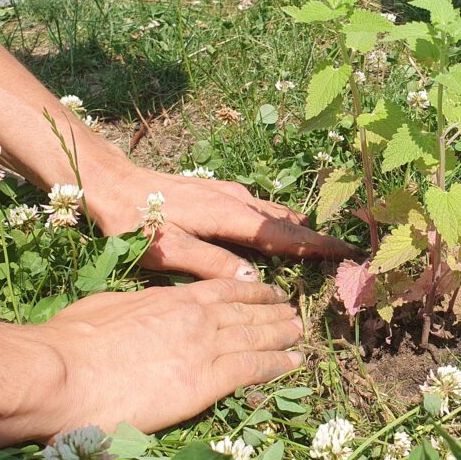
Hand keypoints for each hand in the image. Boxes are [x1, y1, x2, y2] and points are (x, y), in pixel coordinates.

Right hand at [33, 279, 303, 435]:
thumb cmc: (71, 342)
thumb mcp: (110, 307)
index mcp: (172, 298)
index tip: (269, 292)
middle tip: (293, 312)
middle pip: (248, 311)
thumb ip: (138, 306)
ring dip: (282, 334)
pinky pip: (253, 369)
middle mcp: (197, 316)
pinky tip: (292, 363)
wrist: (62, 373)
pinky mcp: (206, 380)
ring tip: (298, 333)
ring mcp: (204, 347)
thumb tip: (144, 309)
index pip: (224, 289)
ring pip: (257, 336)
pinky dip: (277, 364)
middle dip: (274, 312)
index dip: (252, 291)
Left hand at [86, 165, 355, 280]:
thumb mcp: (169, 250)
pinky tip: (281, 229)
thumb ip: (211, 264)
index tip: (348, 251)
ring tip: (321, 245)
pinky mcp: (219, 192)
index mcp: (232, 216)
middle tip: (344, 254)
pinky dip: (279, 222)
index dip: (318, 245)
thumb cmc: (136, 219)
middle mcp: (238, 200)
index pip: (286, 235)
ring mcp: (230, 192)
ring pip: (274, 213)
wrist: (112, 181)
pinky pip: (261, 209)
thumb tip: (254, 278)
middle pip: (288, 223)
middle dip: (317, 238)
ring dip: (298, 230)